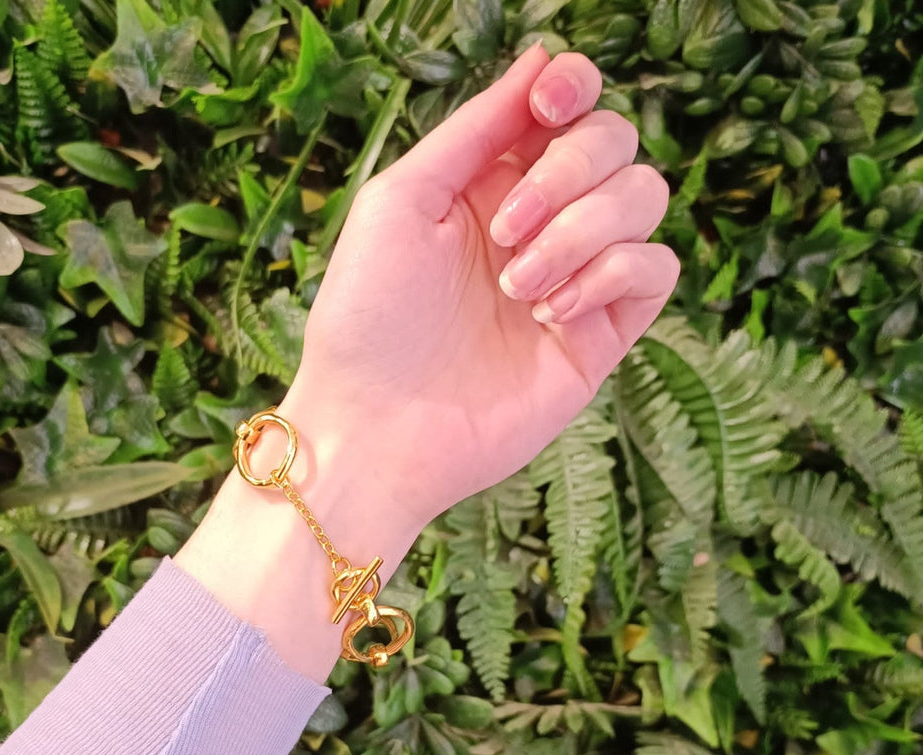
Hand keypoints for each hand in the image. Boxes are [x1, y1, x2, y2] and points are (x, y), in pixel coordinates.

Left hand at [280, 43, 678, 532]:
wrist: (377, 427)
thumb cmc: (368, 317)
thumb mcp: (402, 200)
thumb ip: (475, 129)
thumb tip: (542, 57)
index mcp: (489, 185)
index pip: (567, 110)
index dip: (573, 89)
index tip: (548, 104)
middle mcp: (541, 226)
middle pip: (615, 144)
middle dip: (569, 171)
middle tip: (506, 232)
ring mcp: (576, 280)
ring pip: (644, 199)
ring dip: (582, 230)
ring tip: (518, 286)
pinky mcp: (601, 337)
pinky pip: (656, 271)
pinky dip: (612, 274)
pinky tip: (551, 311)